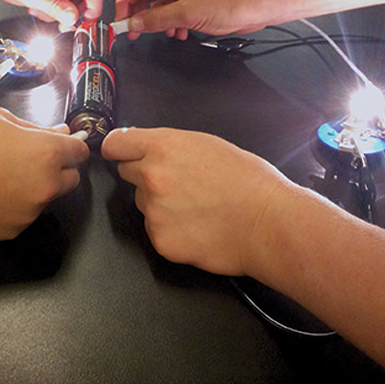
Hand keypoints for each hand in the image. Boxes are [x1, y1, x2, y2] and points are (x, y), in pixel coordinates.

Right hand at [0, 108, 89, 238]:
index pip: (79, 153)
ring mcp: (29, 213)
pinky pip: (23, 216)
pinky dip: (13, 207)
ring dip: (32, 188)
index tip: (59, 145)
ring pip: (44, 199)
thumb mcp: (0, 119)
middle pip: (70, 180)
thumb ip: (37, 129)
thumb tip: (61, 132)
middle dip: (56, 169)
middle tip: (25, 159)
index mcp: (47, 154)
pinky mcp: (12, 231)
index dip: (69, 146)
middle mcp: (45, 187)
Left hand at [101, 127, 292, 275]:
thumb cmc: (249, 182)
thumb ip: (170, 144)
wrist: (268, 223)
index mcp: (163, 147)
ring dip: (159, 204)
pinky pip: (155, 229)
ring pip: (143, 203)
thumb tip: (144, 145)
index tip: (121, 153)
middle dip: (144, 176)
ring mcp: (153, 211)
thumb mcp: (208, 145)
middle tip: (177, 183)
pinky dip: (170, 229)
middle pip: (127, 173)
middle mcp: (152, 177)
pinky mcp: (160, 239)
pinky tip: (196, 226)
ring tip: (196, 206)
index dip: (119, 149)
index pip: (116, 145)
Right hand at [115, 0, 270, 39]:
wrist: (262, 3)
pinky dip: (173, 22)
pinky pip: (177, 9)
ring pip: (162, 3)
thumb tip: (134, 24)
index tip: (120, 21)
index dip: (125, 2)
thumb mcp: (188, 13)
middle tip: (134, 31)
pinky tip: (180, 32)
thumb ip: (157, 19)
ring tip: (161, 33)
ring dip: (159, 20)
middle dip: (140, 13)